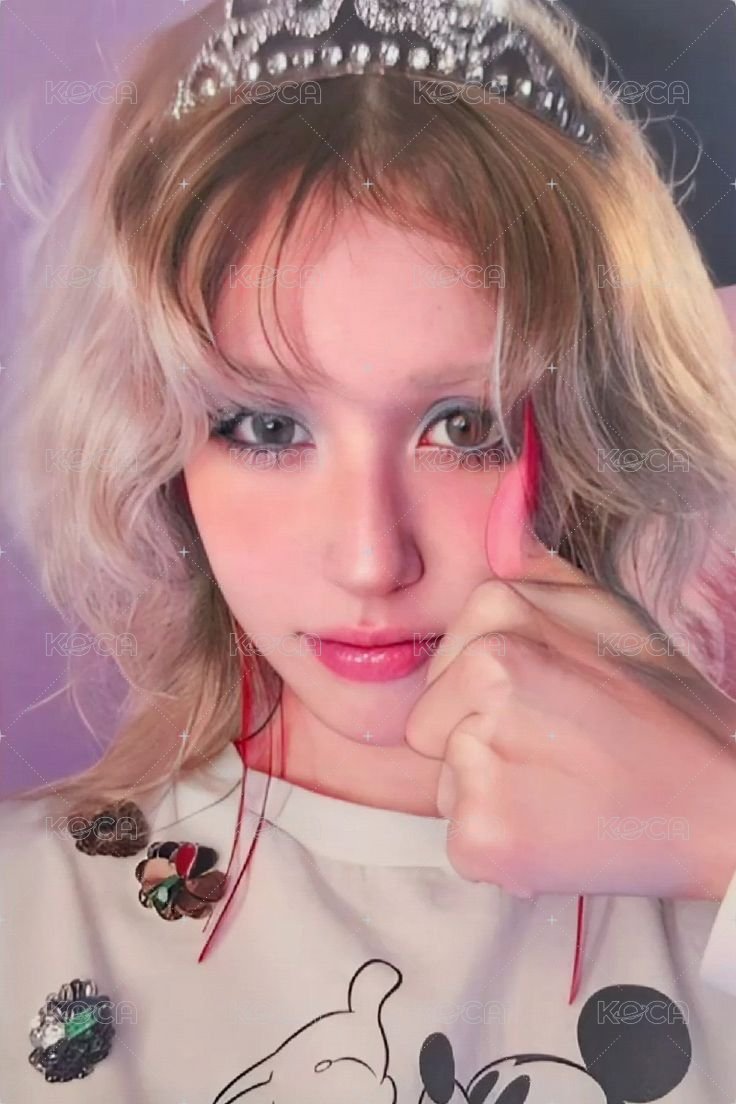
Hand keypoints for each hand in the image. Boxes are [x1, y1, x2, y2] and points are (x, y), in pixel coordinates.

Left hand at [405, 441, 735, 901]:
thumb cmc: (664, 713)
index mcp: (500, 614)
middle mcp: (480, 677)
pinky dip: (503, 845)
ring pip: (445, 782)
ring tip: (564, 790)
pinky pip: (460, 839)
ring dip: (494, 793)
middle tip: (559, 751)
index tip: (552, 706)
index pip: (442, 668)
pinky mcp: (483, 836)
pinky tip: (559, 829)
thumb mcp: (609, 614)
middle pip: (430, 725)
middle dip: (480, 743)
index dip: (490, 695)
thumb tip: (504, 499)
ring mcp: (480, 757)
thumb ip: (542, 567)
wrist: (725, 807)